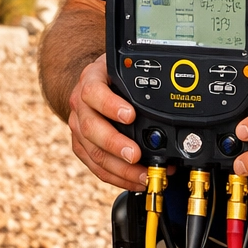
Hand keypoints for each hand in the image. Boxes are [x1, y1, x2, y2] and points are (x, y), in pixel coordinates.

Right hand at [66, 53, 150, 189]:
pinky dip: (117, 177)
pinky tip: (134, 180)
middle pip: (91, 128)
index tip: (130, 115)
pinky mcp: (81, 146)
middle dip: (115, 144)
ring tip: (143, 175)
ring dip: (120, 168)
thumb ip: (138, 76)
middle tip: (136, 154)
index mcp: (91, 80)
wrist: (90, 85)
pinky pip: (96, 166)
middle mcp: (80, 105)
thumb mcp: (122, 66)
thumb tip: (169, 91)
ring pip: (94, 152)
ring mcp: (78, 127)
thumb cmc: (111, 76)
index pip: (94, 92)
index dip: (110, 105)